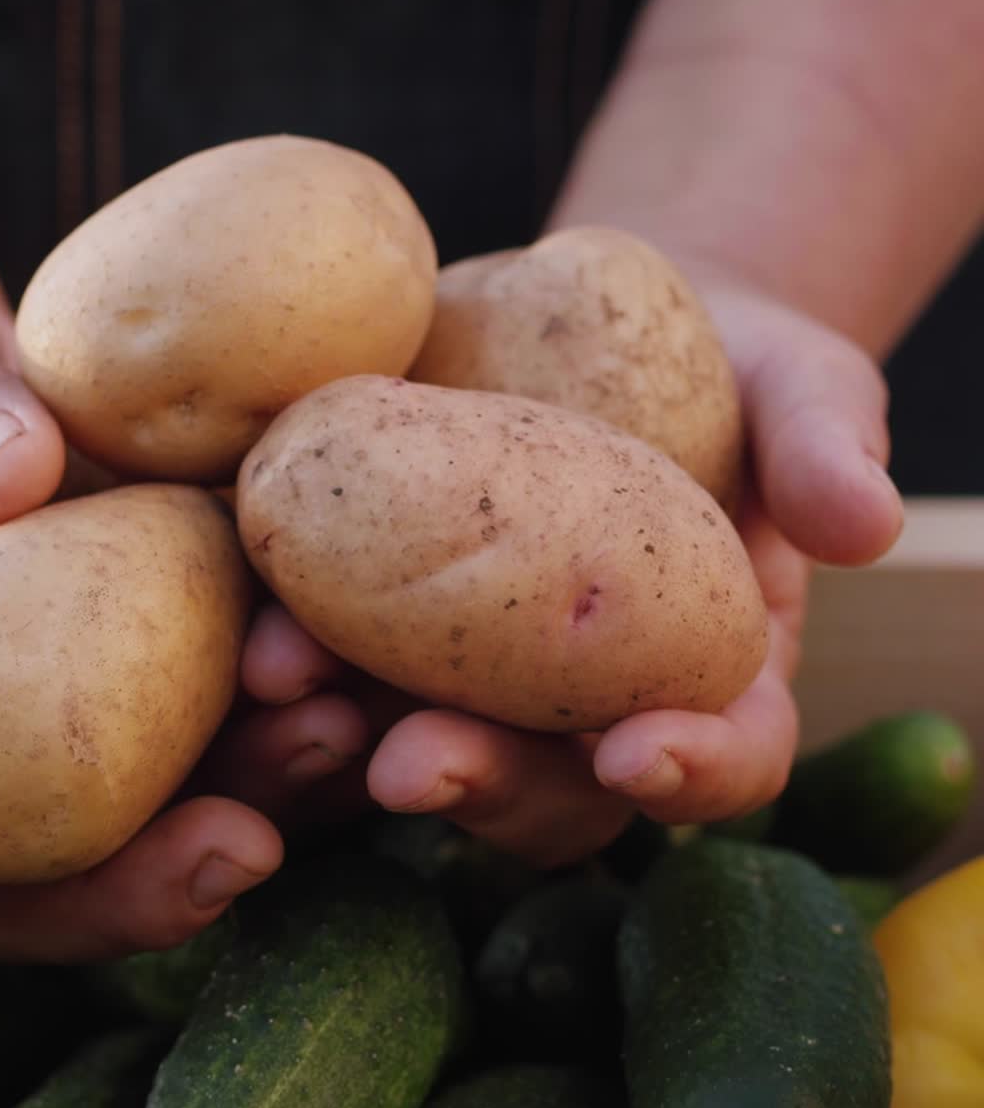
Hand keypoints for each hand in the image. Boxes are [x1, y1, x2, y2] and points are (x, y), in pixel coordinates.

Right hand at [0, 234, 298, 960]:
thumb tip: (10, 477)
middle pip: (17, 860)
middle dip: (125, 887)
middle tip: (237, 851)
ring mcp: (60, 688)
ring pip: (143, 795)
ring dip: (249, 790)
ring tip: (341, 732)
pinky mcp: (151, 636)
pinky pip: (216, 689)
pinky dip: (291, 695)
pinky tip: (369, 664)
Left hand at [234, 270, 904, 864]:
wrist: (589, 320)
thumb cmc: (723, 361)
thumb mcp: (797, 380)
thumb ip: (828, 445)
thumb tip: (865, 523)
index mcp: (705, 670)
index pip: (723, 754)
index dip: (693, 773)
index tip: (638, 753)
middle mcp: (585, 700)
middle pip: (546, 787)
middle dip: (484, 781)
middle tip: (416, 756)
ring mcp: (478, 670)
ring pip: (421, 743)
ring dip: (350, 737)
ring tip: (286, 680)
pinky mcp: (386, 619)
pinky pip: (337, 661)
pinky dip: (291, 660)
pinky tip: (242, 624)